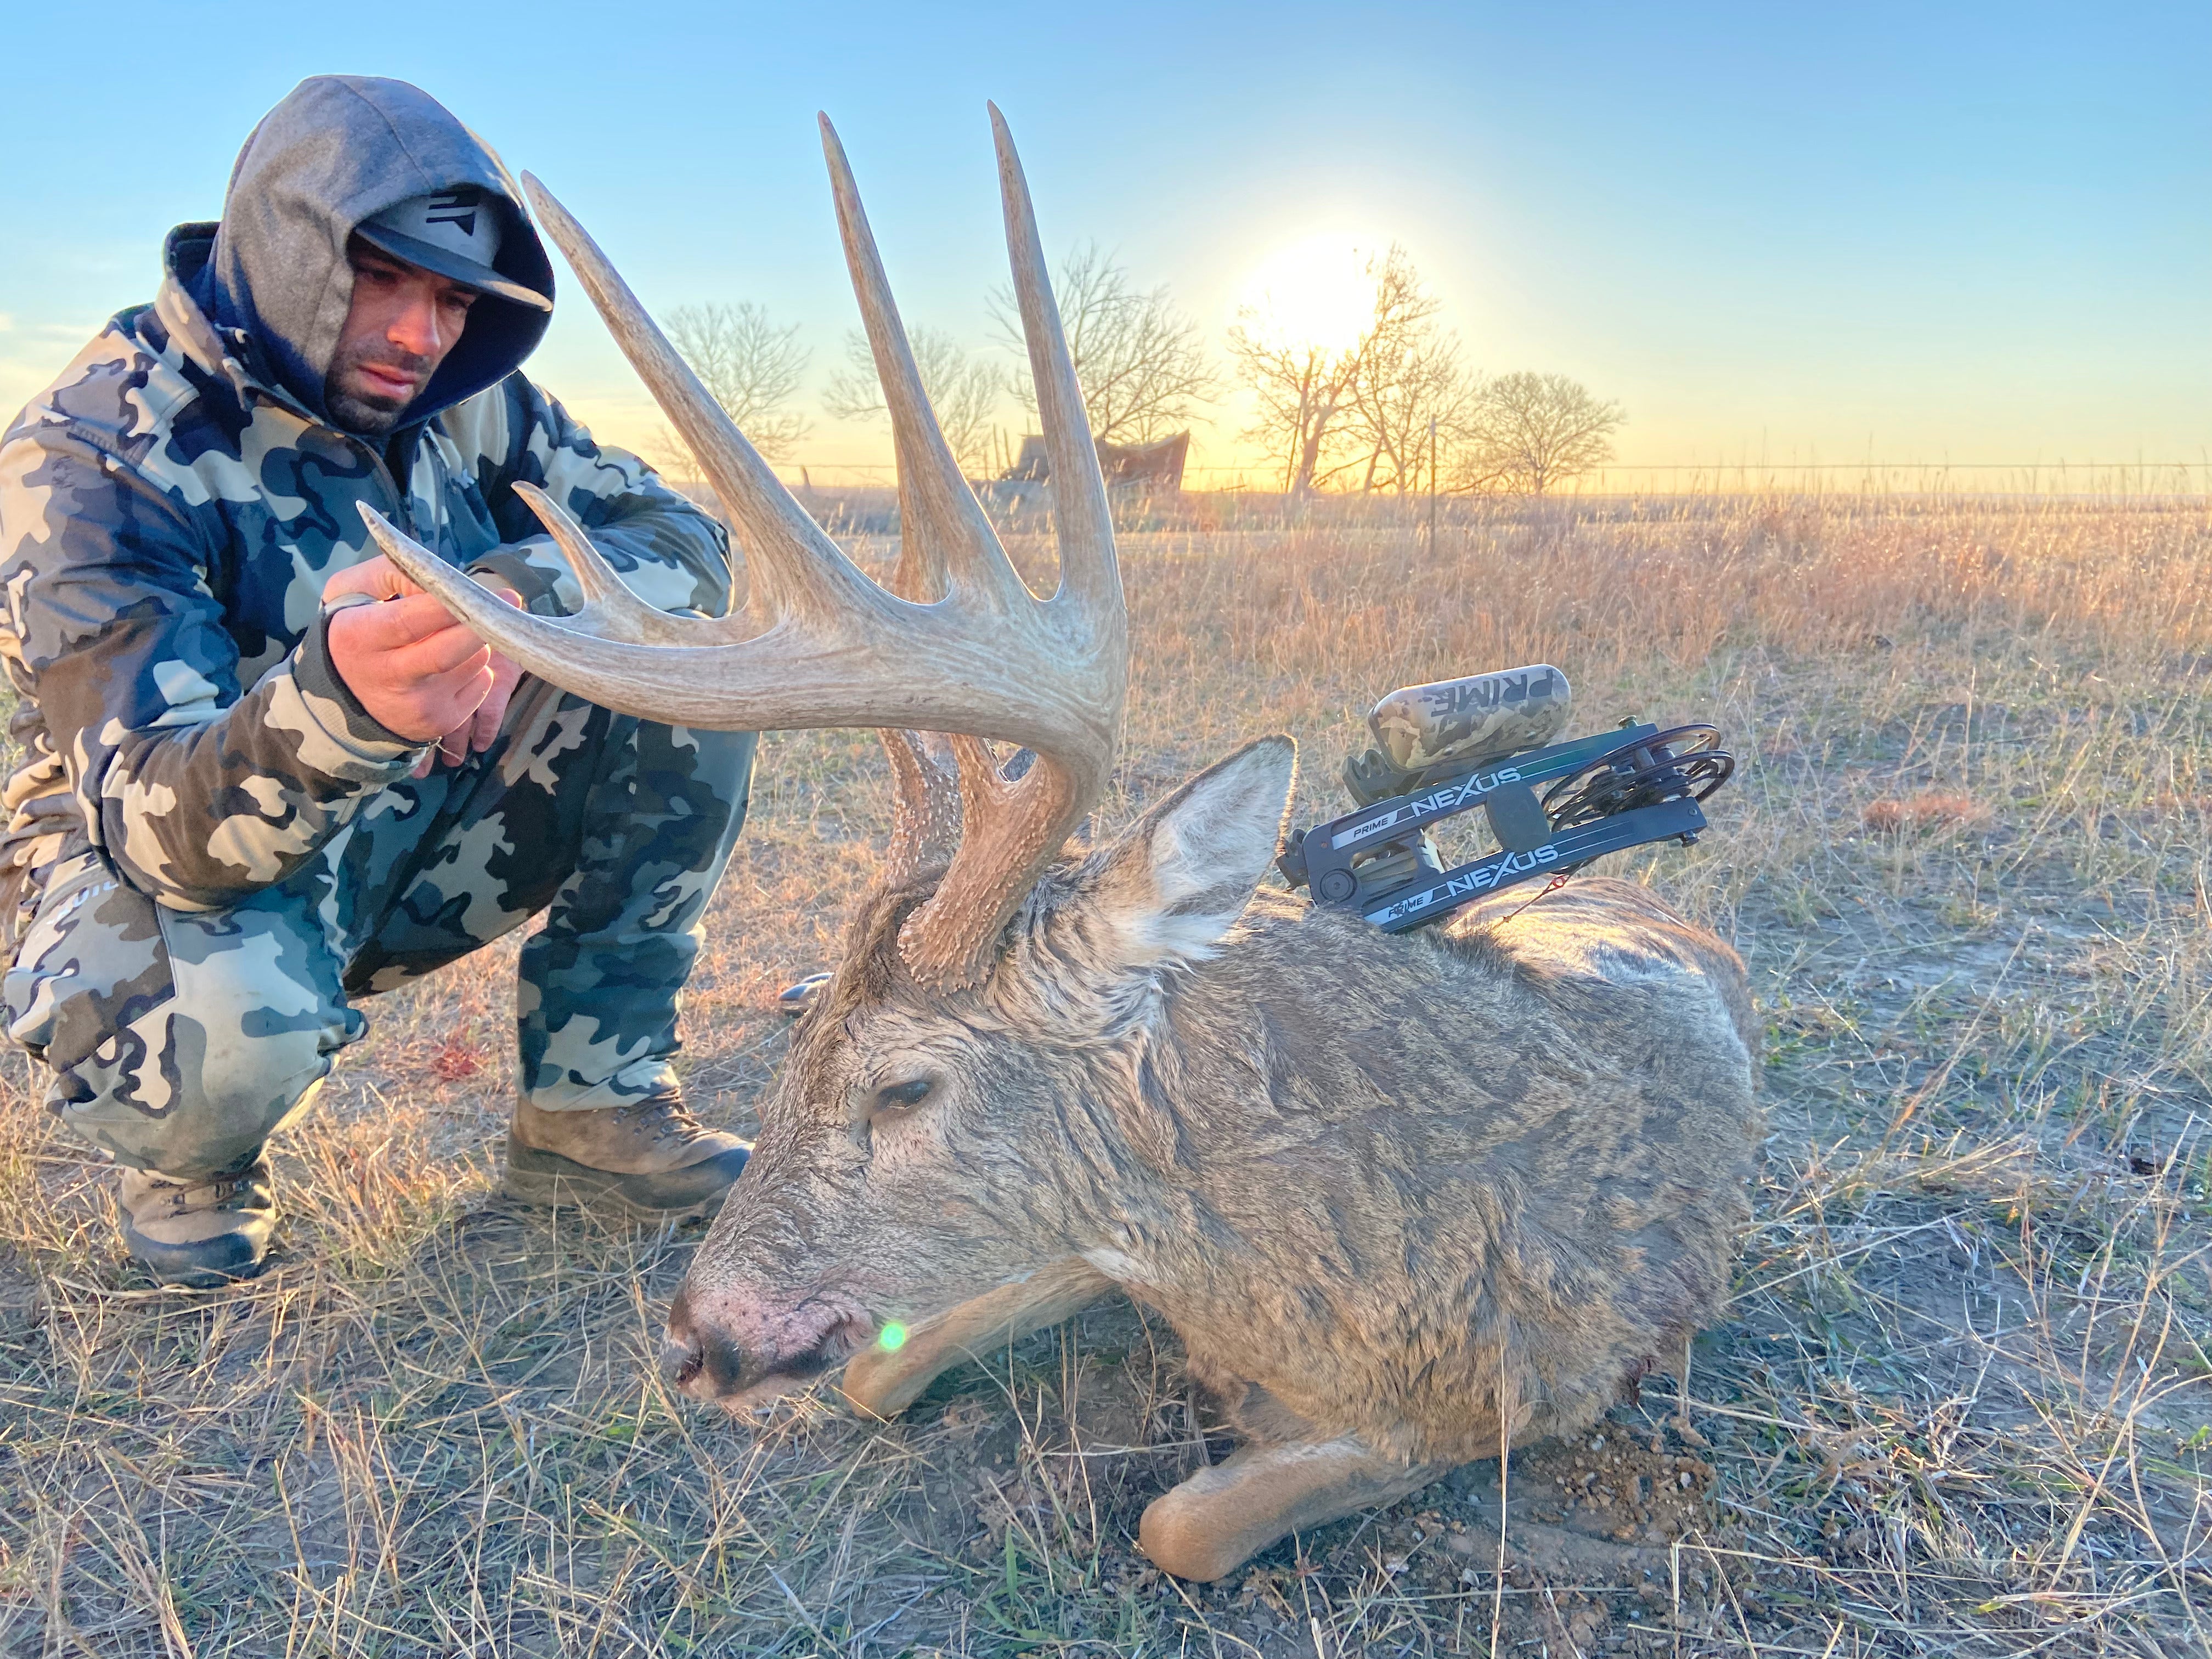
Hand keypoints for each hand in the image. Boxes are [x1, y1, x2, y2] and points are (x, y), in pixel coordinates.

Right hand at [322, 557, 523, 762]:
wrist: (345, 694)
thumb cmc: (357, 629)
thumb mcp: (353, 589)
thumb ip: (394, 571)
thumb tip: (444, 579)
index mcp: (360, 637)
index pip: (410, 620)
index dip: (448, 604)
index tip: (482, 589)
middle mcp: (388, 677)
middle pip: (449, 650)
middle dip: (481, 623)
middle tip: (506, 600)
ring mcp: (417, 704)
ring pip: (474, 662)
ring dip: (477, 642)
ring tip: (456, 635)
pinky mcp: (440, 722)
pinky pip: (481, 684)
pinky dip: (478, 668)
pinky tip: (455, 665)